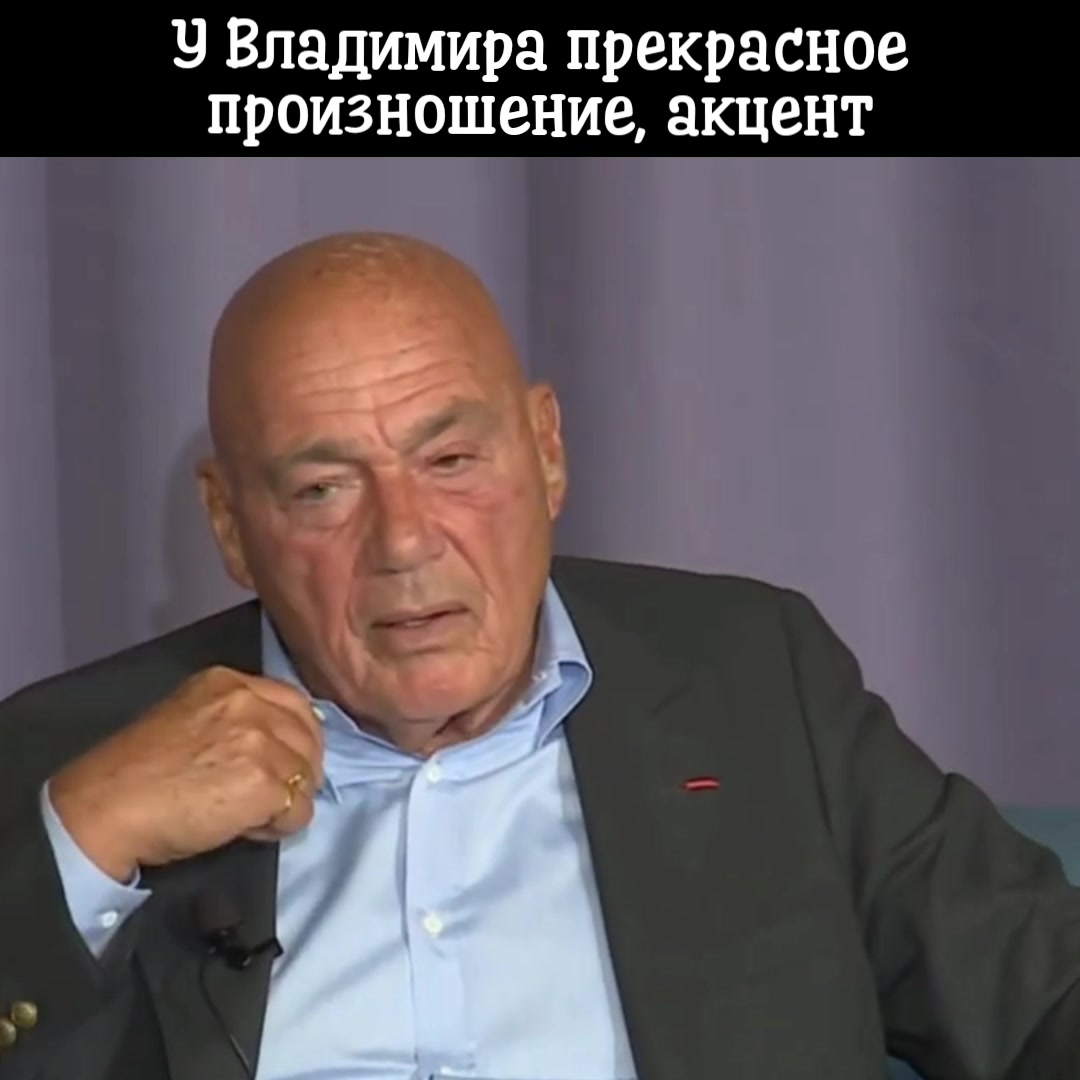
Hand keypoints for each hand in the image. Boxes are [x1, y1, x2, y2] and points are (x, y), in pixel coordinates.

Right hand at [49, 666, 323, 881]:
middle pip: (308, 737)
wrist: (105, 809)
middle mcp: (249, 704)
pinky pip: (299, 810)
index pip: (295, 703)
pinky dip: (281, 826)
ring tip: (252, 815)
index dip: (297, 737)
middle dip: (299, 769)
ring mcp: (260, 742)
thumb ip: (235, 719)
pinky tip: (248, 829)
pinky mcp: (265, 784)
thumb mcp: (189, 718)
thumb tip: (276, 744)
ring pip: (307, 776)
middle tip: (271, 795)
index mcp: (229, 683)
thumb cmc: (137, 773)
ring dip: (288, 800)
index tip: (284, 761)